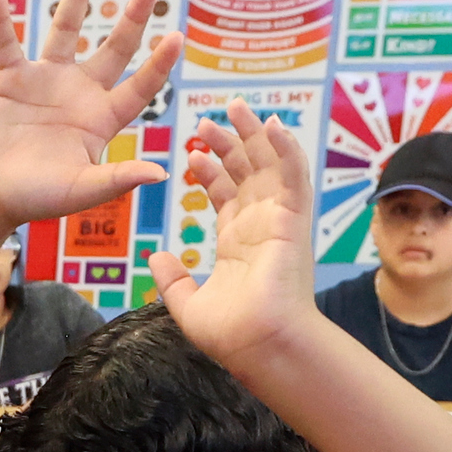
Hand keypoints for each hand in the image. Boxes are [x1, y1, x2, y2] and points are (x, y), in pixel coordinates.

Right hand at [0, 0, 181, 231]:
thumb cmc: (34, 199)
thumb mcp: (79, 191)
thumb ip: (117, 180)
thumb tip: (161, 174)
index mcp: (101, 119)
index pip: (139, 86)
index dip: (158, 64)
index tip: (175, 37)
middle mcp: (78, 92)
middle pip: (113, 47)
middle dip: (132, 18)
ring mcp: (44, 80)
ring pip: (65, 28)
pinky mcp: (9, 78)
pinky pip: (4, 41)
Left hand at [149, 101, 321, 371]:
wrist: (259, 345)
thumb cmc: (232, 335)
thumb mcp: (188, 304)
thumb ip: (172, 280)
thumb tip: (157, 258)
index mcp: (238, 242)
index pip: (225, 194)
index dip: (210, 169)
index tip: (192, 151)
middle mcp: (260, 226)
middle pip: (246, 172)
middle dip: (228, 143)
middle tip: (206, 119)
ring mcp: (278, 220)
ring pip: (269, 164)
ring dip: (254, 134)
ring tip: (235, 106)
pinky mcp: (293, 219)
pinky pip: (293, 174)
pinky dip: (285, 147)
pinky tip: (272, 123)